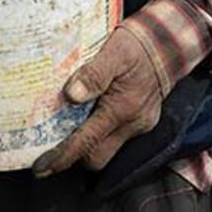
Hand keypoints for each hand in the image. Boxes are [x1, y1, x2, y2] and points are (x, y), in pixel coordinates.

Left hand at [32, 24, 165, 175]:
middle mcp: (133, 124)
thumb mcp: (114, 51)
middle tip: (46, 147)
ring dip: (85, 145)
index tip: (41, 168)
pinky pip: (115, 137)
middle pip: (97, 157)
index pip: (87, 143)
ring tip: (58, 132)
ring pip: (107, 149)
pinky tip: (82, 118)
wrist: (171, 43)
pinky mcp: (141, 120)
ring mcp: (139, 124)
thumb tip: (71, 94)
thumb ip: (93, 74)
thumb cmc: (140, 45)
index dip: (62, 157)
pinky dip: (97, 133)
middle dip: (72, 157)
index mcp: (123, 109)